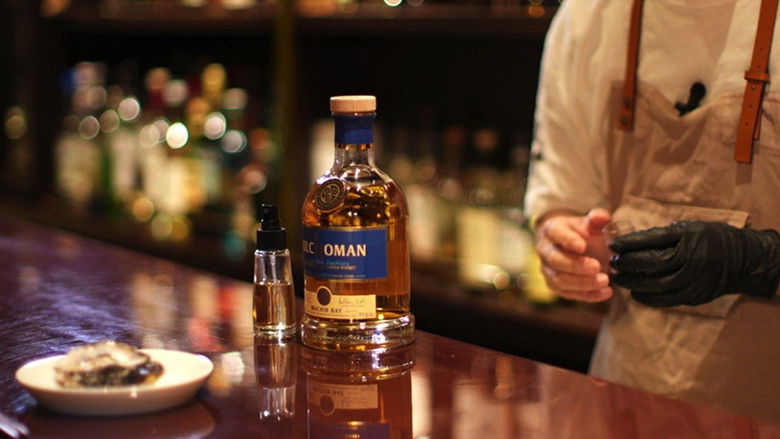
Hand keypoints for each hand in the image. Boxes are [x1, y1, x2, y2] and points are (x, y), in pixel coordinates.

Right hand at [534, 208, 612, 301]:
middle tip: (597, 266)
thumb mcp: (589, 223)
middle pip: (555, 260)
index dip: (568, 240)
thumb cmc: (581, 233)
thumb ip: (597, 219)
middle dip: (576, 265)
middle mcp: (545, 251)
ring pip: (558, 280)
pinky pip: (568, 294)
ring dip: (582, 283)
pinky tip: (605, 292)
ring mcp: (548, 270)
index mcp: (552, 230)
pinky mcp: (556, 286)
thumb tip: (602, 217)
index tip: (582, 246)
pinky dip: (587, 295)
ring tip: (604, 281)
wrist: (572, 247)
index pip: (556, 234)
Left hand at [609, 221, 779, 306]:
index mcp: (689, 238)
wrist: (743, 260)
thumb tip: (634, 240)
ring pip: (656, 284)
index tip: (613, 244)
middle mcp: (690, 260)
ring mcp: (693, 280)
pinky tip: (636, 294)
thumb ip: (665, 234)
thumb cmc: (712, 239)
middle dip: (629, 263)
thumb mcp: (691, 228)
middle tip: (613, 262)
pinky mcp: (695, 295)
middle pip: (651, 263)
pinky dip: (648, 298)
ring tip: (619, 279)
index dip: (630, 243)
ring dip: (634, 283)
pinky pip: (667, 300)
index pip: (652, 241)